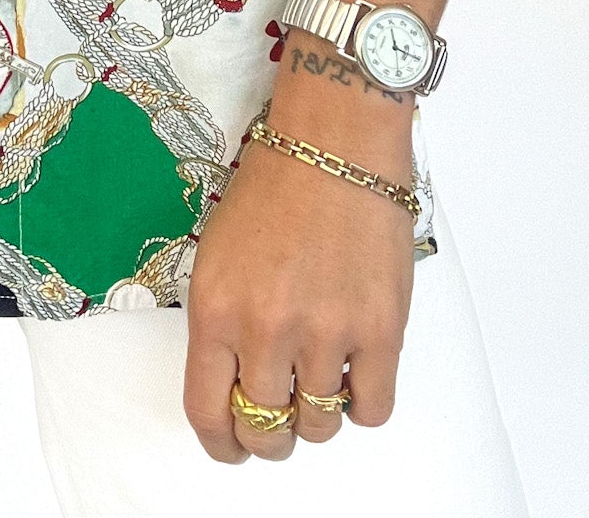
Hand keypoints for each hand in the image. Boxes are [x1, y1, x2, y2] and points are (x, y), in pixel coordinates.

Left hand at [183, 40, 417, 463]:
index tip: (231, 446)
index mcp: (216, 309)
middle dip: (269, 435)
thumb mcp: (217, 253)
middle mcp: (266, 328)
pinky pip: (372, 409)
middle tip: (279, 417)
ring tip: (318, 377)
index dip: (222, 443)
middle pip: (265, 429)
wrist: (334, 141)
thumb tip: (235, 383)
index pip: (208, 411)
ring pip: (319, 425)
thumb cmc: (274, 185)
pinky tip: (355, 371)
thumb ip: (222, 322)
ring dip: (317, 414)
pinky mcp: (380, 330)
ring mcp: (326, 333)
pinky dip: (363, 402)